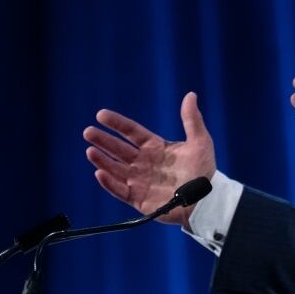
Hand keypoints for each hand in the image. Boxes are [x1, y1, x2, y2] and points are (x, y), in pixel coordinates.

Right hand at [83, 92, 215, 229]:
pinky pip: (120, 190)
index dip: (117, 123)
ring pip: (116, 168)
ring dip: (102, 160)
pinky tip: (100, 173)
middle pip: (119, 149)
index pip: (131, 132)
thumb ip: (192, 119)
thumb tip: (190, 95)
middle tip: (88, 132)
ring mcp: (140, 180)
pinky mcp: (138, 198)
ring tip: (90, 151)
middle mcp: (144, 162)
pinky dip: (109, 183)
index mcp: (155, 147)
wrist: (206, 198)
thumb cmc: (204, 169)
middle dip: (103, 141)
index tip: (101, 115)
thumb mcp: (200, 141)